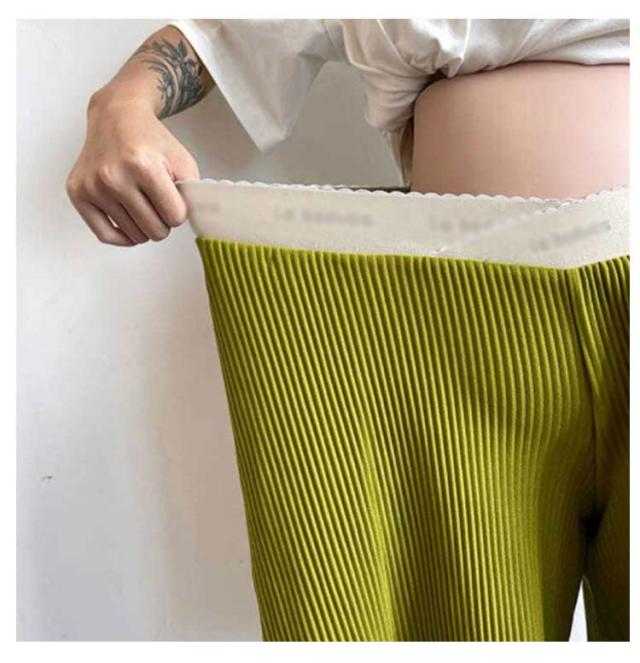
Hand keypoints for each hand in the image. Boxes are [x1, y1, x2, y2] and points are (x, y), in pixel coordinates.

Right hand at [66, 90, 198, 246]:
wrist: (116, 118)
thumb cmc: (149, 139)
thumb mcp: (182, 160)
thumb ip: (192, 192)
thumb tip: (193, 221)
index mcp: (143, 166)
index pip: (175, 217)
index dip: (179, 211)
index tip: (174, 199)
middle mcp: (114, 177)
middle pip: (155, 231)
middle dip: (163, 222)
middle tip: (159, 204)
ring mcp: (94, 187)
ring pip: (134, 236)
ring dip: (144, 226)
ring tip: (144, 205)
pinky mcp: (78, 193)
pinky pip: (105, 235)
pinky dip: (123, 237)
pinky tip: (131, 224)